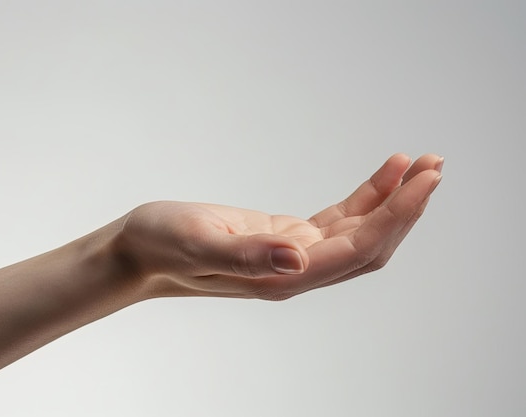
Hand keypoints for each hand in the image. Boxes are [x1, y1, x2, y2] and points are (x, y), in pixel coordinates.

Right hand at [114, 154, 442, 300]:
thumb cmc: (161, 246)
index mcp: (280, 278)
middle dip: (406, 210)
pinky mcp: (284, 238)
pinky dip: (364, 198)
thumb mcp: (197, 243)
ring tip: (421, 165)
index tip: (422, 182)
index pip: (355, 251)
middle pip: (368, 245)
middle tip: (434, 167)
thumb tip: (300, 259)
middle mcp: (294, 272)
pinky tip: (384, 175)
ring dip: (393, 203)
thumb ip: (247, 255)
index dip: (394, 218)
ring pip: (358, 233)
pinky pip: (337, 220)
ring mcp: (292, 257)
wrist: (140, 251)